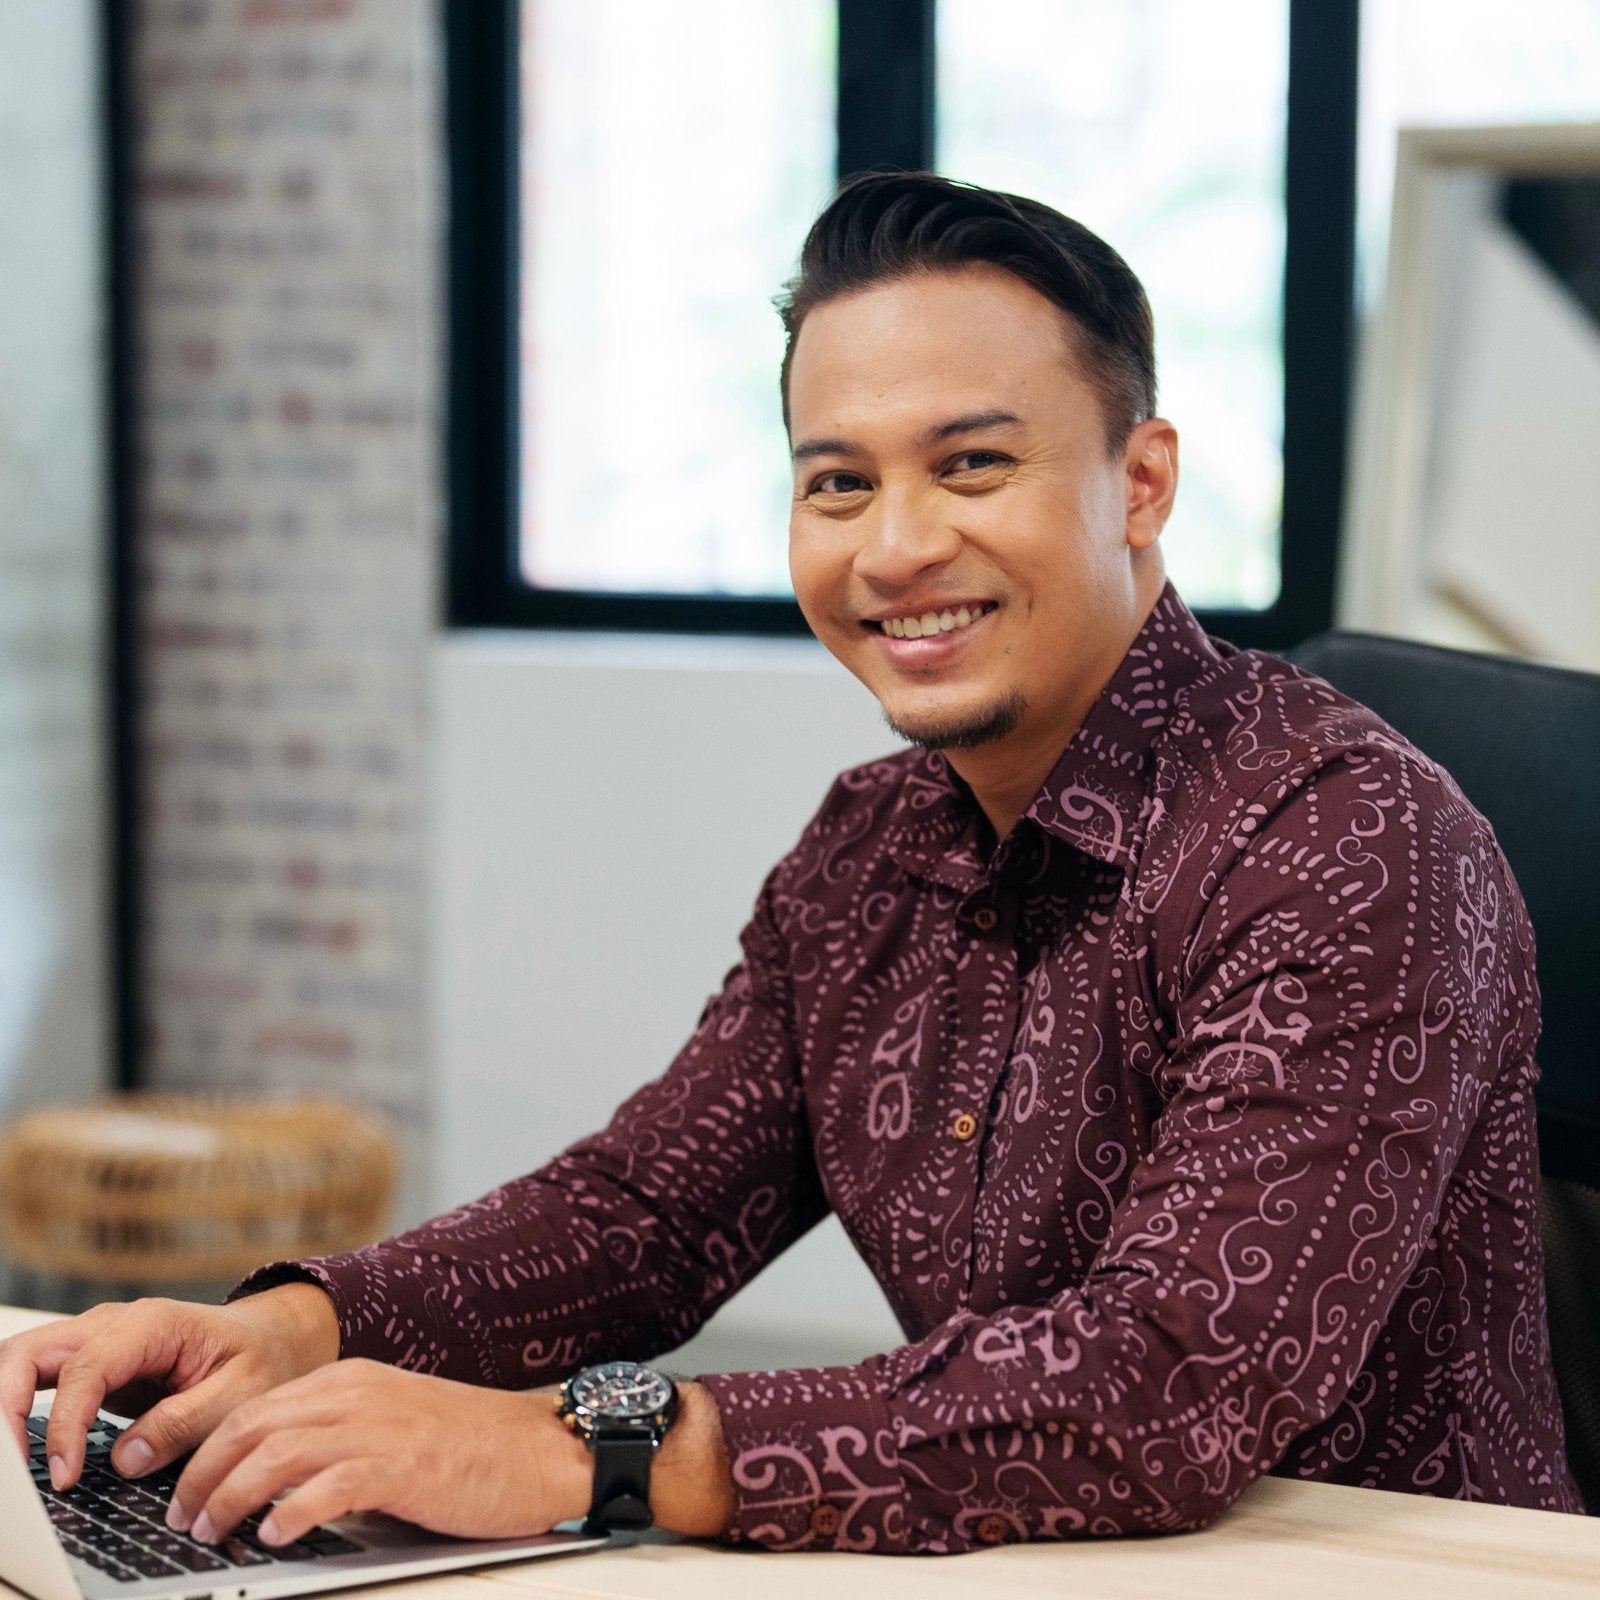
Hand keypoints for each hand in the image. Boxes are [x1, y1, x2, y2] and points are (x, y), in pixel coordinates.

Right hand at [0, 1286, 339, 1488]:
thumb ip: (185, 1421)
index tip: (65, 1475)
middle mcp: (114, 1325)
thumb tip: (125, 1458)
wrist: (273, 1338)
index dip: (66, 1425)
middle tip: (16, 1467)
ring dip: (7, 1408)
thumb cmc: (262, 1357)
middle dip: (8, 1408)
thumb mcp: (243, 1392)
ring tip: (14, 1462)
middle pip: (31, 1353)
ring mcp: (97, 1342)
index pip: (86, 1369)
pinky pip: (38, 1381)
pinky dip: (19, 1409)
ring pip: (23, 1362)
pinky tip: (23, 1448)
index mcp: (152, 1323)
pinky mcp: (91, 1366)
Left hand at [166, 1360, 590, 1545]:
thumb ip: (340, 1439)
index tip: (185, 1490)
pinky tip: (275, 1535)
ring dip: (232, 1495)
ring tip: (213, 1531)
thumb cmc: (473, 1447)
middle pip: (253, 1424)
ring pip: (277, 1452)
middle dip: (204, 1474)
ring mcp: (382, 1426)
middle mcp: (360, 1393)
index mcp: (354, 1380)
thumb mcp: (395, 1425)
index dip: (209, 1449)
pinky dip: (291, 1510)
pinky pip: (329, 1485)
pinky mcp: (405, 1466)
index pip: (257, 1406)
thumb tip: (275, 1483)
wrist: (542, 1450)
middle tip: (184, 1518)